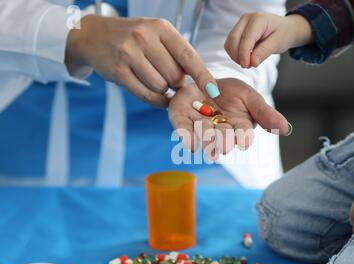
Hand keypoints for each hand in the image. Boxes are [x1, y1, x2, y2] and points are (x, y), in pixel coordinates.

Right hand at [65, 15, 219, 105]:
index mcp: (161, 28)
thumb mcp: (157, 35)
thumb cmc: (135, 39)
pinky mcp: (118, 72)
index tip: (214, 91)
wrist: (95, 36)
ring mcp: (129, 54)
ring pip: (161, 87)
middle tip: (167, 77)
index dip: (203, 76)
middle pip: (175, 76)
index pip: (188, 56)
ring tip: (155, 79)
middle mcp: (144, 37)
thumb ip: (177, 54)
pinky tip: (156, 95)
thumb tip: (199, 82)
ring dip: (163, 90)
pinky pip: (146, 96)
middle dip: (176, 82)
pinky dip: (155, 101)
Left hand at [168, 78, 290, 159]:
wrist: (206, 77)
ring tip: (209, 142)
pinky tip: (190, 144)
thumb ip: (265, 114)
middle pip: (221, 139)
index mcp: (237, 129)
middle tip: (224, 146)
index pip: (242, 136)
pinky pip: (181, 128)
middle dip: (222, 142)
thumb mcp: (251, 98)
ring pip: (202, 135)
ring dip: (205, 140)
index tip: (244, 140)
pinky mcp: (180, 117)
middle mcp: (217, 131)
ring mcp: (197, 125)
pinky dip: (185, 136)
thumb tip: (286, 129)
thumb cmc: (231, 92)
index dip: (242, 138)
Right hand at [225, 12, 312, 68]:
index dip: (244, 54)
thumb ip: (264, 52)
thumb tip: (252, 62)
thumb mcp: (278, 43)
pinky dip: (234, 54)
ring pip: (229, 43)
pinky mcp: (237, 30)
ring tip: (248, 62)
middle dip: (238, 56)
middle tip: (249, 66)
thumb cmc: (283, 34)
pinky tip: (244, 58)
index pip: (246, 38)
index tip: (247, 66)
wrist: (284, 29)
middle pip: (234, 40)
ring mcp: (240, 23)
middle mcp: (246, 18)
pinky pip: (230, 44)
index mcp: (258, 19)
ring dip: (235, 56)